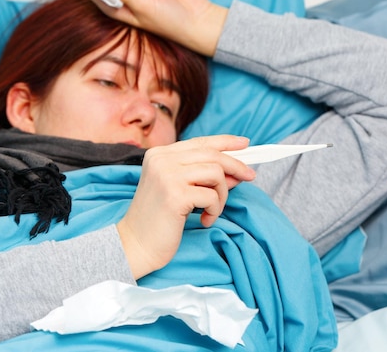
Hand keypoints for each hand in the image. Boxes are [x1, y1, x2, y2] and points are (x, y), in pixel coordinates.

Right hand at [116, 135, 255, 278]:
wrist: (136, 245)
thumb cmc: (159, 219)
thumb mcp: (180, 190)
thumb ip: (202, 175)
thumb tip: (236, 169)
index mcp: (159, 154)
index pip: (200, 142)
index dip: (225, 142)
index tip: (246, 144)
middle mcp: (161, 160)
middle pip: (212, 155)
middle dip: (236, 166)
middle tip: (250, 177)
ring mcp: (167, 176)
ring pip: (216, 173)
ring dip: (222, 195)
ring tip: (212, 211)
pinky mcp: (175, 195)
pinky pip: (212, 196)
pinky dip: (215, 211)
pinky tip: (204, 221)